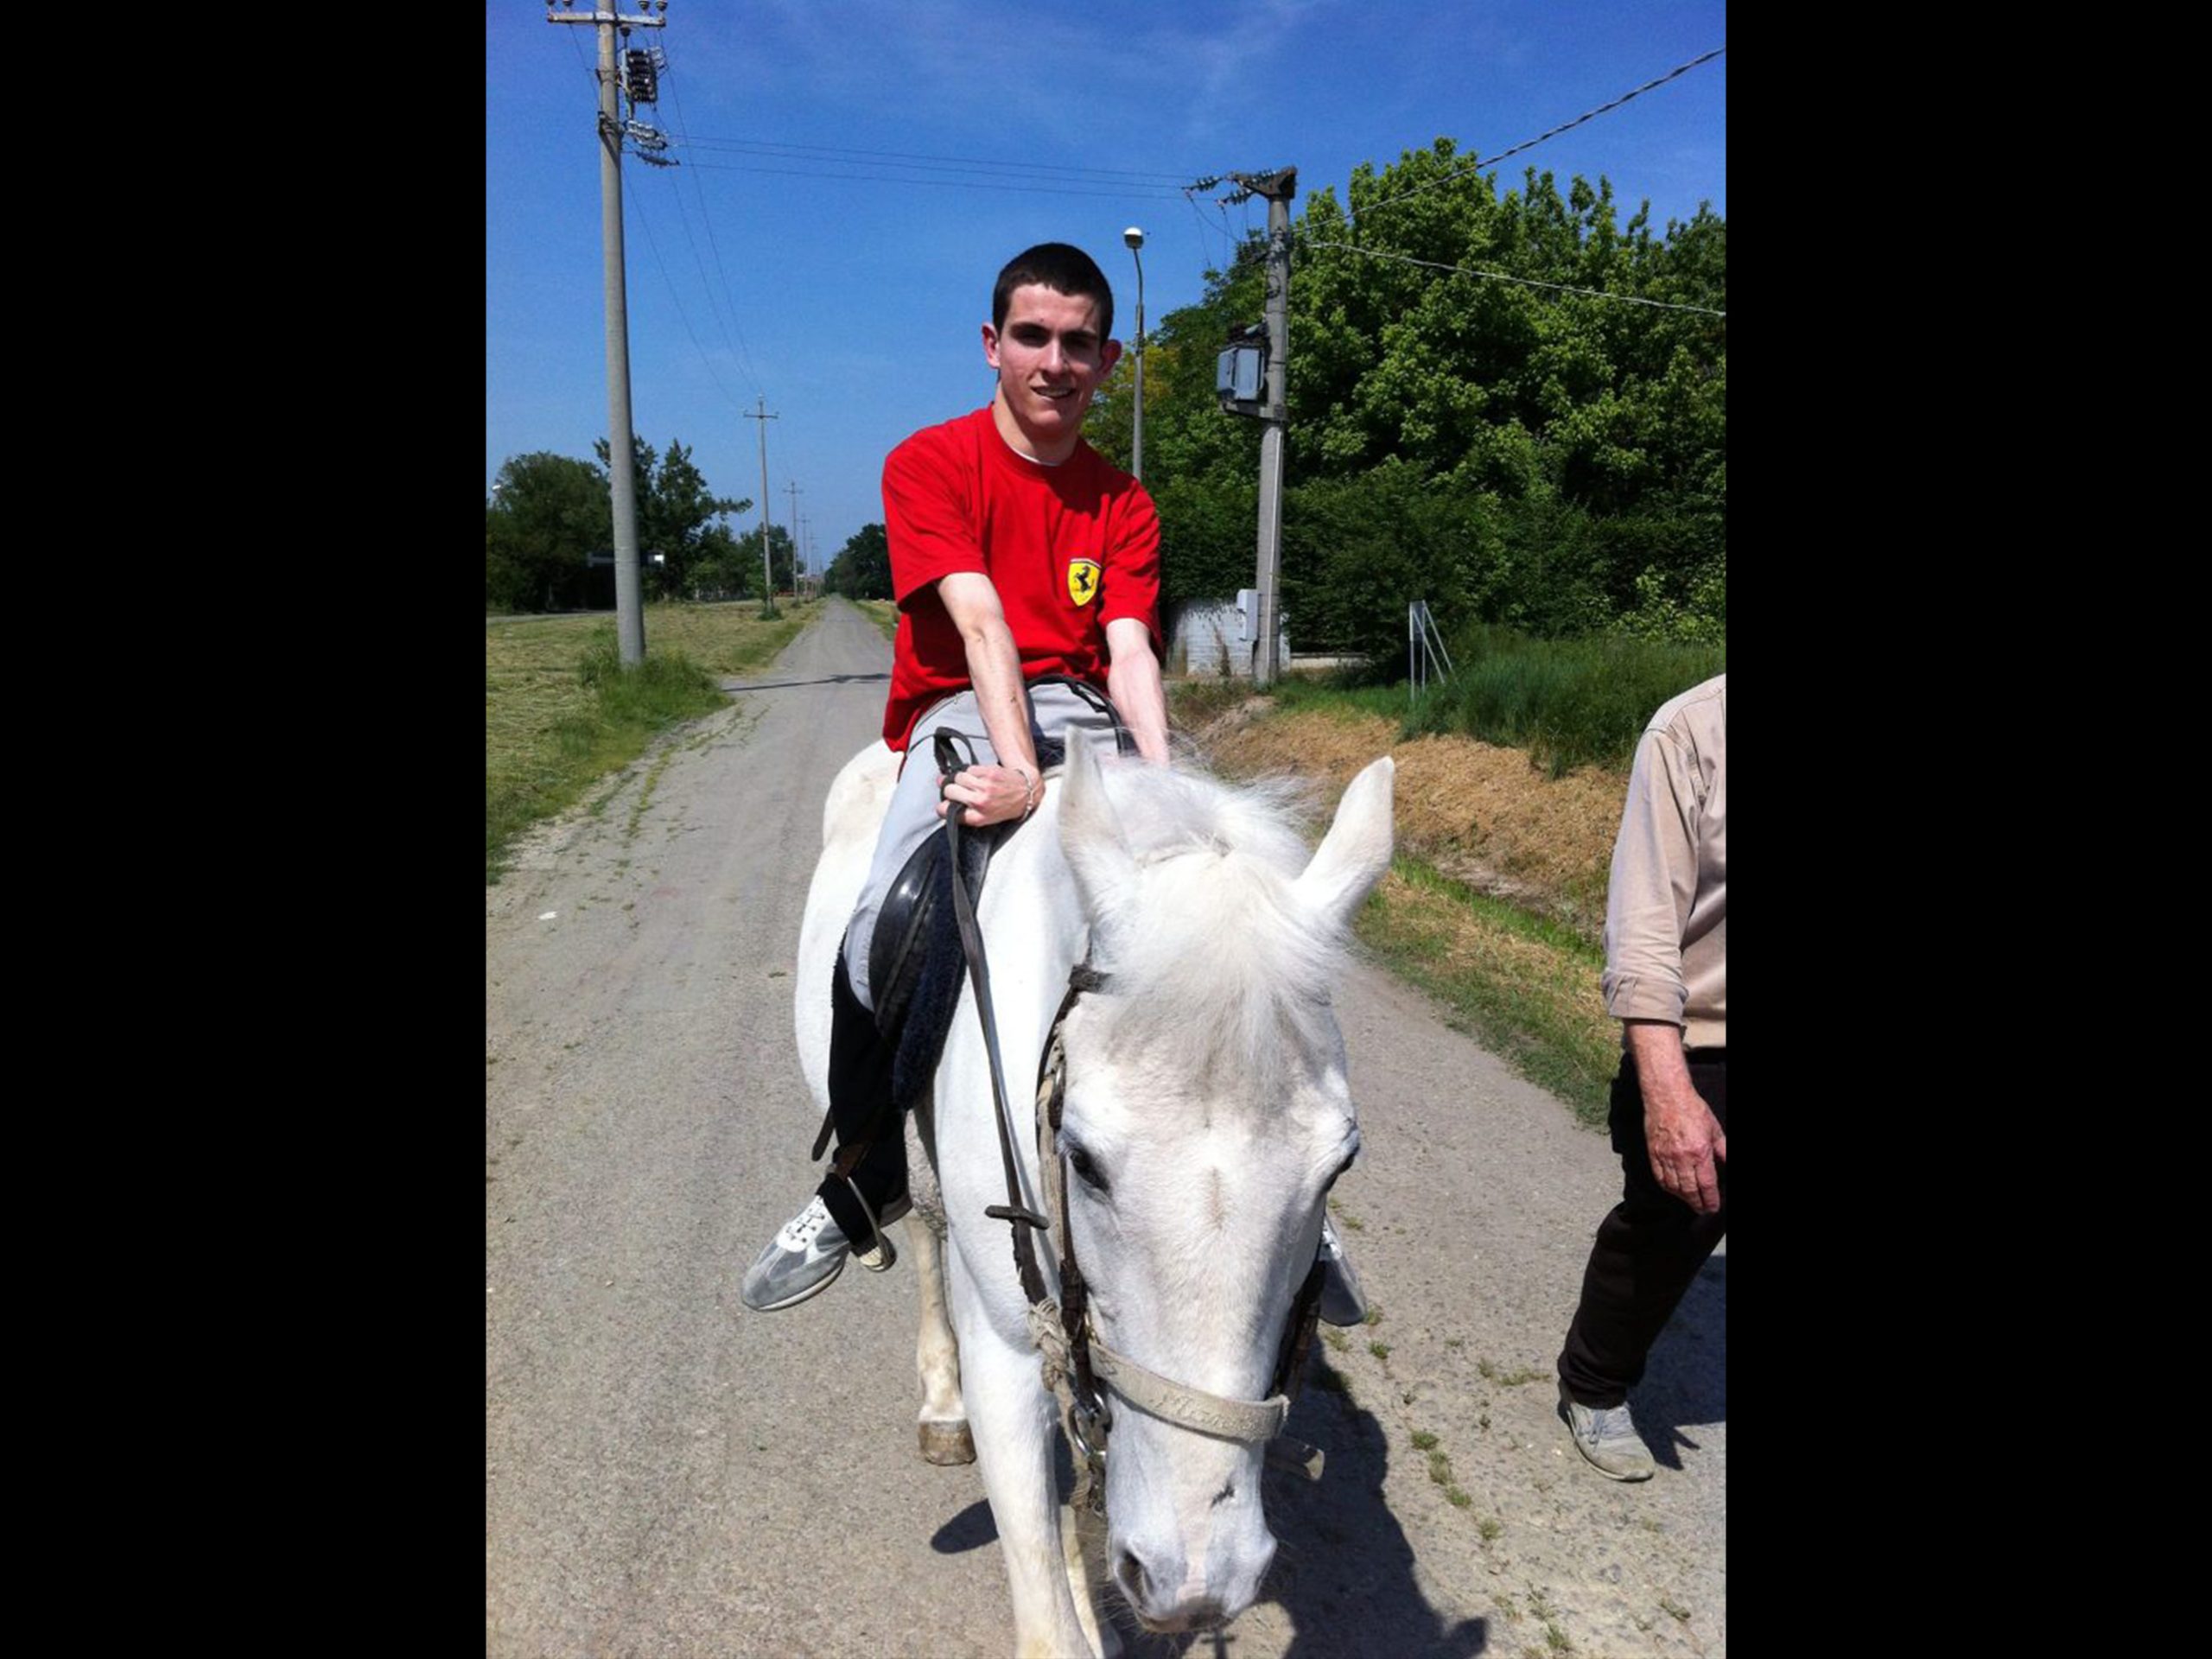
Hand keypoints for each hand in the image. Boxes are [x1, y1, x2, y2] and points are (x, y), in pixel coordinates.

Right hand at [936, 762, 1038, 827]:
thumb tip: (944, 800)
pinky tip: (980, 777)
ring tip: (971, 783)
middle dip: (950, 789)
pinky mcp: (988, 773)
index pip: (946, 811)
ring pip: (957, 777)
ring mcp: (984, 786)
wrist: (1026, 791)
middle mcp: (980, 802)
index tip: (944, 804)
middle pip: (949, 791)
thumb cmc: (1006, 806)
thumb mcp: (986, 818)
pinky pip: (968, 769)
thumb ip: (965, 812)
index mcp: (978, 818)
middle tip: (958, 791)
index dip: (942, 807)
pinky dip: (971, 772)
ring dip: (960, 779)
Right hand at [1643, 1083, 1725, 1215]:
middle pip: (1689, 1190)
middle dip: (1697, 1203)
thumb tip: (1728, 1164)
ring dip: (1683, 1198)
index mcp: (1700, 1151)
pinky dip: (1668, 1187)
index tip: (1713, 1207)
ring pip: (1673, 1187)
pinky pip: (1660, 1177)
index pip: (1706, 1184)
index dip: (1710, 1199)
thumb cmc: (1692, 1109)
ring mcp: (1665, 1156)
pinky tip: (1674, 1190)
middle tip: (1703, 1209)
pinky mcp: (1653, 1153)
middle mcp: (1681, 1157)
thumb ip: (1723, 1151)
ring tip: (1691, 1201)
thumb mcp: (1715, 1130)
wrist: (1667, 1096)